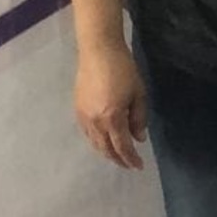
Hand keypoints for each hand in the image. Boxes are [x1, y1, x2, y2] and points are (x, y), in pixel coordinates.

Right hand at [74, 42, 147, 170]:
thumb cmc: (123, 69)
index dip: (130, 159)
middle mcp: (95, 121)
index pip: (122, 146)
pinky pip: (86, 133)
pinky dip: (96, 141)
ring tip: (117, 155)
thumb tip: (138, 138)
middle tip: (128, 164)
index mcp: (112, 117)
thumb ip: (138, 118)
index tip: (139, 166)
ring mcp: (84, 116)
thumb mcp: (138, 94)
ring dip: (106, 152)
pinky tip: (103, 140)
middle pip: (106, 149)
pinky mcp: (77, 109)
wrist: (98, 50)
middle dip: (118, 159)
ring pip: (94, 143)